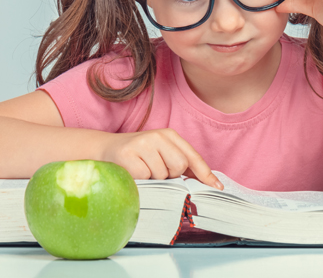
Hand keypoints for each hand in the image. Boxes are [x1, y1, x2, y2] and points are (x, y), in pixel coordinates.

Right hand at [102, 128, 223, 188]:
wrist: (105, 150)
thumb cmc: (138, 156)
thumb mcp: (160, 154)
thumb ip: (179, 164)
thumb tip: (204, 184)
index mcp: (169, 134)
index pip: (191, 155)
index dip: (205, 173)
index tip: (216, 188)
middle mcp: (157, 136)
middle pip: (179, 166)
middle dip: (170, 176)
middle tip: (156, 172)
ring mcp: (142, 144)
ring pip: (161, 174)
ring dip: (153, 179)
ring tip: (142, 170)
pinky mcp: (128, 155)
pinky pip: (145, 178)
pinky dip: (141, 181)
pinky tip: (133, 172)